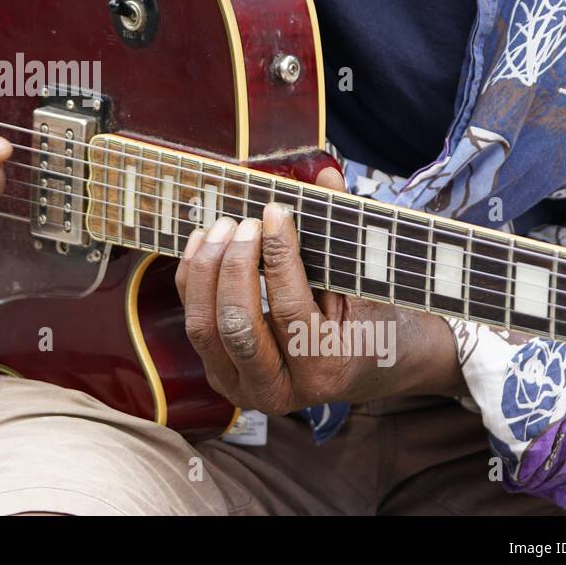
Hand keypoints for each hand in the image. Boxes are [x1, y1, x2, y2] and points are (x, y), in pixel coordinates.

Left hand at [174, 167, 463, 412]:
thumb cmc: (374, 318)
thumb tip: (326, 172)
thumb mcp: (370, 281)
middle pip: (237, 325)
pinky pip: (195, 323)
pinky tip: (205, 241)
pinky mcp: (220, 376)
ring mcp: (243, 388)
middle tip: (246, 222)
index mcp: (326, 371)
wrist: (369, 367)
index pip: (289, 308)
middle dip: (234, 265)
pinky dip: (192, 279)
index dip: (278, 254)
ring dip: (206, 269)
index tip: (276, 210)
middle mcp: (279, 392)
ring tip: (224, 225)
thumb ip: (345, 229)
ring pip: (204, 327)